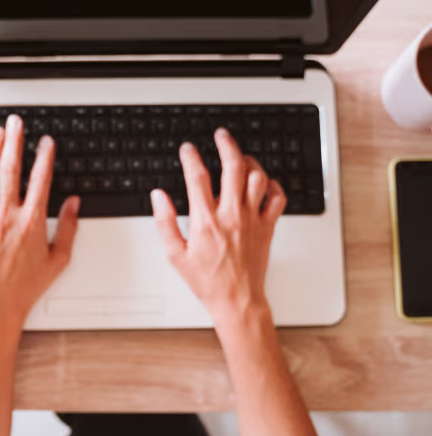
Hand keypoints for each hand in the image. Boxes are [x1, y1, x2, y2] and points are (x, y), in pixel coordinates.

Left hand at [0, 115, 79, 344]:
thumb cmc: (27, 286)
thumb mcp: (58, 259)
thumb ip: (68, 228)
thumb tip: (74, 203)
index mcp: (32, 223)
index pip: (40, 180)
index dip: (45, 157)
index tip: (46, 142)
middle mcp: (7, 217)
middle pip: (11, 170)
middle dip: (15, 142)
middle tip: (16, 123)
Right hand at [150, 128, 285, 327]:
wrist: (236, 300)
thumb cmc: (207, 281)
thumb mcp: (175, 255)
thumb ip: (165, 222)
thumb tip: (159, 197)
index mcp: (206, 222)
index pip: (198, 178)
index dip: (191, 157)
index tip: (188, 149)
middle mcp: (232, 216)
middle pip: (233, 167)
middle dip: (226, 145)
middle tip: (220, 135)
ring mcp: (252, 220)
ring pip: (257, 177)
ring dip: (249, 161)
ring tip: (240, 156)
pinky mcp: (267, 227)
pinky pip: (277, 197)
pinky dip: (272, 184)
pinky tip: (263, 182)